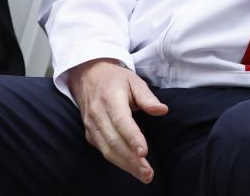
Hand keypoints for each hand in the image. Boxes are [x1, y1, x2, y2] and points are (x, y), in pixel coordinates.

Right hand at [67, 58, 168, 183]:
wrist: (87, 75)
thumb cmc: (115, 79)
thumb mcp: (134, 80)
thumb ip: (147, 97)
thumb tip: (162, 110)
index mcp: (110, 99)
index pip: (121, 122)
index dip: (132, 138)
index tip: (144, 152)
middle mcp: (98, 115)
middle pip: (114, 141)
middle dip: (131, 160)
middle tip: (148, 173)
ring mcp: (91, 126)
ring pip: (107, 150)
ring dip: (125, 165)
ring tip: (143, 174)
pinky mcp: (89, 134)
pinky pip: (103, 150)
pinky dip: (117, 161)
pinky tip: (130, 167)